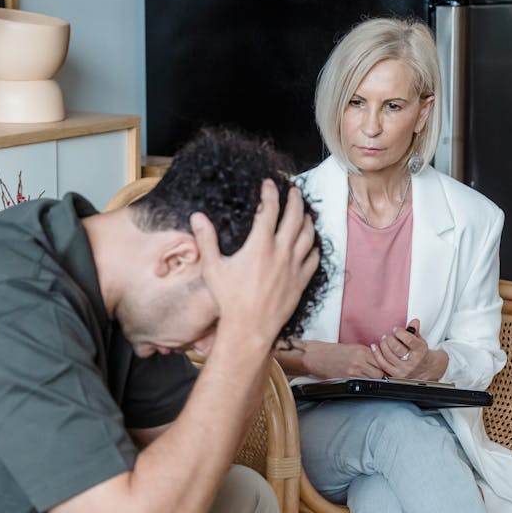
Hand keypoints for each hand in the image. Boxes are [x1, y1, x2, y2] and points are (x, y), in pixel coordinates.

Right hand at [190, 180, 318, 350]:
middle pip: (294, 217)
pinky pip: (313, 259)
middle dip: (295, 200)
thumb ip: (207, 240)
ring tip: (305, 212)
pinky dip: (314, 247)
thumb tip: (197, 217)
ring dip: (307, 220)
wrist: (249, 328)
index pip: (269, 209)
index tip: (268, 184)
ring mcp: (293, 267)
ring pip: (308, 236)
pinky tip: (312, 244)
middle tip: (293, 191)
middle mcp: (280, 252)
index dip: (270, 193)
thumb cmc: (229, 300)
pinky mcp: (300, 282)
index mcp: (260, 245)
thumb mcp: (213, 268)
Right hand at [302, 340, 384, 378]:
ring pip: (374, 379)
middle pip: (380, 372)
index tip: (385, 368)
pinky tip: (362, 380)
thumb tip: (380, 361)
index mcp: (362, 350)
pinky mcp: (348, 378)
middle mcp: (359, 359)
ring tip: (370, 378)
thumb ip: (367, 354)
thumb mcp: (353, 348)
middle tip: (379, 375)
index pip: (382, 359)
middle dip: (381, 374)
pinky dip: (365, 383)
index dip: (385, 365)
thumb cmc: (334, 352)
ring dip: (374, 380)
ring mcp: (354, 370)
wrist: (318, 356)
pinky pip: (363, 383)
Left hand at [370, 319, 447, 380]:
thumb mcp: (421, 341)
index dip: (400, 332)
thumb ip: (415, 331)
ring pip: (388, 356)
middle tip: (388, 335)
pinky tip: (374, 347)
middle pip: (397, 348)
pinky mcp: (396, 375)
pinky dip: (377, 354)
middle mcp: (413, 362)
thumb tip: (414, 321)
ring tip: (383, 339)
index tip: (395, 329)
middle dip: (390, 339)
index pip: (409, 340)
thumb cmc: (421, 354)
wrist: (426, 370)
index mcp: (421, 352)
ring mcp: (404, 370)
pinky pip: (382, 364)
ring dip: (383, 345)